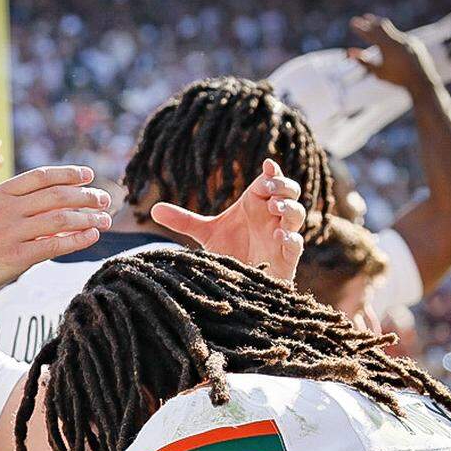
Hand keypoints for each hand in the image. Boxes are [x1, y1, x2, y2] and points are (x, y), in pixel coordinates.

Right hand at [0, 165, 110, 293]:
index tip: (89, 176)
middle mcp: (9, 209)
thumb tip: (53, 201)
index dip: (69, 174)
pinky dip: (77, 239)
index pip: (43, 176)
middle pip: (58, 196)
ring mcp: (12, 233)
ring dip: (88, 217)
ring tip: (105, 219)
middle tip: (105, 200)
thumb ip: (17, 203)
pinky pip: (54, 244)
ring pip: (60, 219)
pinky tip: (92, 236)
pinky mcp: (16, 258)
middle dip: (86, 196)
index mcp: (2, 193)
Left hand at [149, 160, 304, 281]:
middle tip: (268, 188)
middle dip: (283, 187)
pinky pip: (296, 244)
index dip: (273, 174)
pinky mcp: (287, 258)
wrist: (239, 285)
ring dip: (289, 208)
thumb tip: (153, 209)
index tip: (267, 165)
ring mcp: (282, 236)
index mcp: (257, 205)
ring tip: (275, 207)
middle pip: (290, 193)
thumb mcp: (206, 234)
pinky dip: (291, 238)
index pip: (270, 182)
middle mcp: (272, 217)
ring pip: (297, 215)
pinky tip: (279, 236)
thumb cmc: (230, 252)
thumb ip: (184, 221)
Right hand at [347, 14, 438, 92]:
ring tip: (374, 22)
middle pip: (381, 26)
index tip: (352, 22)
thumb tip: (349, 52)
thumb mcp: (378, 72)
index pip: (371, 34)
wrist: (421, 80)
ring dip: (381, 26)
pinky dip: (391, 35)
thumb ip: (364, 61)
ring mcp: (408, 40)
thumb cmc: (397, 79)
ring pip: (391, 29)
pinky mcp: (414, 42)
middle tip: (363, 17)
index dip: (360, 28)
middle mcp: (398, 40)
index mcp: (388, 48)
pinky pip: (400, 36)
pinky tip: (388, 38)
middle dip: (371, 22)